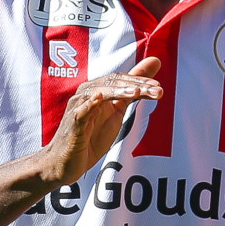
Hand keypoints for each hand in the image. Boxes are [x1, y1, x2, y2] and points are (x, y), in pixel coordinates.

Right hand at [41, 56, 161, 186]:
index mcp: (98, 90)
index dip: (141, 81)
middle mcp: (87, 94)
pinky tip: (99, 98)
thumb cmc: (90, 136)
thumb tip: (155, 62)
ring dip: (118, 91)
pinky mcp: (72, 124)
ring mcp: (78, 107)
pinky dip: (89, 104)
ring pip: (99, 92)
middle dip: (136, 85)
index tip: (159, 88)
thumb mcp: (116, 112)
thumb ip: (133, 89)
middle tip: (158, 90)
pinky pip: (80, 111)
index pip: (121, 79)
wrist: (65, 162)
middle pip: (113, 82)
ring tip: (135, 93)